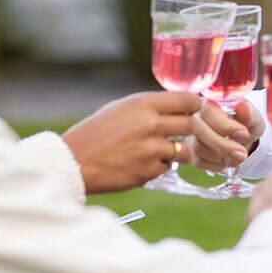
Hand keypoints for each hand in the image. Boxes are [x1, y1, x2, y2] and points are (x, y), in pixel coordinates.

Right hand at [61, 92, 200, 194]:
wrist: (76, 160)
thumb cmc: (95, 132)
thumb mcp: (121, 108)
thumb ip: (149, 107)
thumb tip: (176, 108)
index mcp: (144, 104)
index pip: (187, 100)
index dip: (195, 105)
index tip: (196, 109)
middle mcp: (151, 124)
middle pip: (191, 125)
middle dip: (190, 129)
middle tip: (183, 132)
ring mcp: (152, 150)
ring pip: (184, 150)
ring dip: (178, 150)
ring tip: (161, 150)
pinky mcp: (149, 171)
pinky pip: (166, 167)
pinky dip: (159, 166)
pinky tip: (142, 162)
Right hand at [189, 99, 264, 172]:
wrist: (243, 141)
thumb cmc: (246, 124)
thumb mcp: (253, 118)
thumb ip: (248, 113)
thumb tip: (242, 107)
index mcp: (210, 102)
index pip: (208, 111)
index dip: (225, 125)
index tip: (244, 134)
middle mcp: (195, 115)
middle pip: (199, 130)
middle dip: (223, 145)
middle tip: (242, 154)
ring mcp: (189, 134)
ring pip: (198, 147)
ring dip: (220, 156)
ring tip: (237, 156)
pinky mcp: (188, 150)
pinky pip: (198, 160)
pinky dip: (215, 164)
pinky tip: (226, 160)